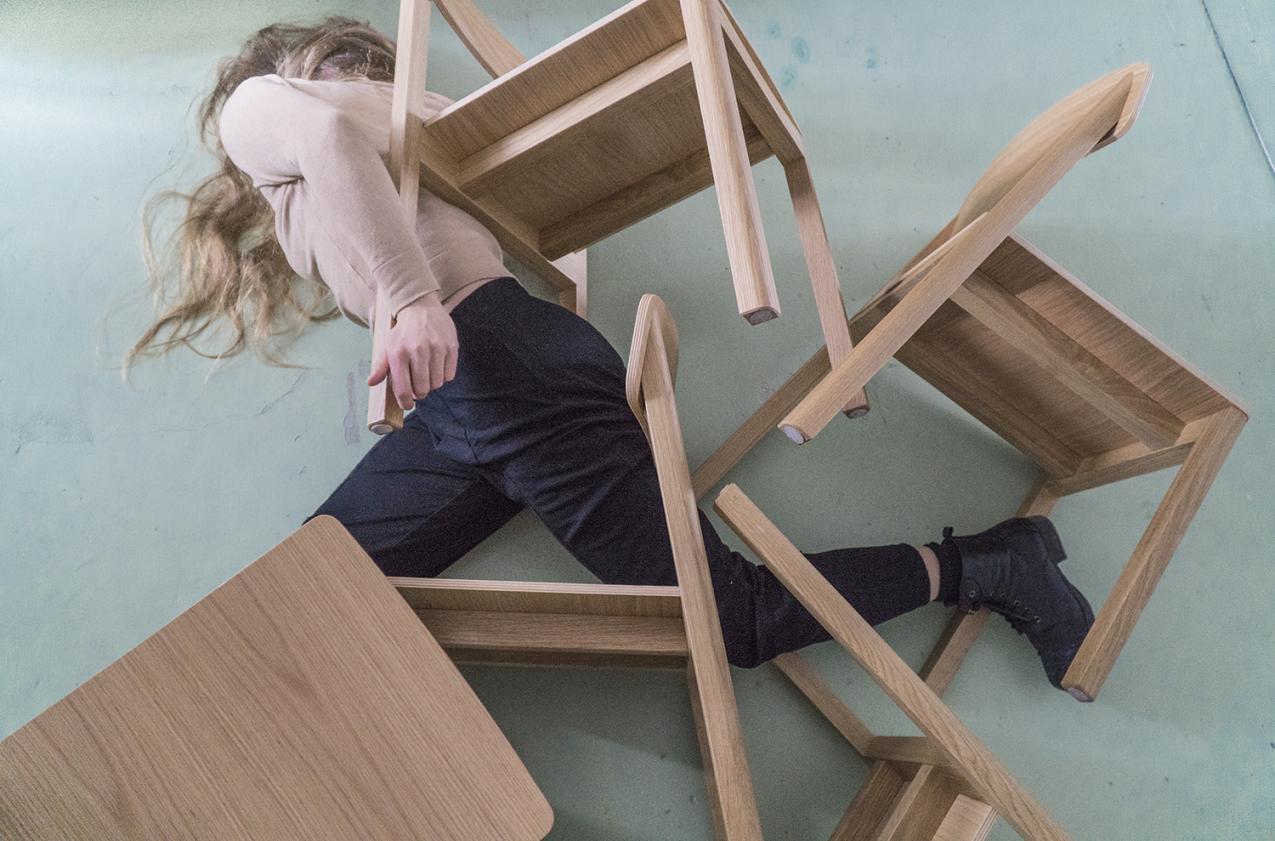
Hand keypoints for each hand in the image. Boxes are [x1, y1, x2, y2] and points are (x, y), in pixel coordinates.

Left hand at [367, 291, 458, 409]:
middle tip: (417, 387)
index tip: (406, 404)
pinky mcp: (451, 347)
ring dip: (432, 384)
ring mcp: (437, 348)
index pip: (403, 389)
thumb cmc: (402, 331)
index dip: (405, 402)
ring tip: (426, 374)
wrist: (421, 307)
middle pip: (422, 390)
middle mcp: (418, 351)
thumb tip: (371, 383)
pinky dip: (443, 375)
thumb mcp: (388, 345)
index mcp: (399, 353)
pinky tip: (437, 366)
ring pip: (437, 384)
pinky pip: (449, 375)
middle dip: (419, 393)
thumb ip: (380, 366)